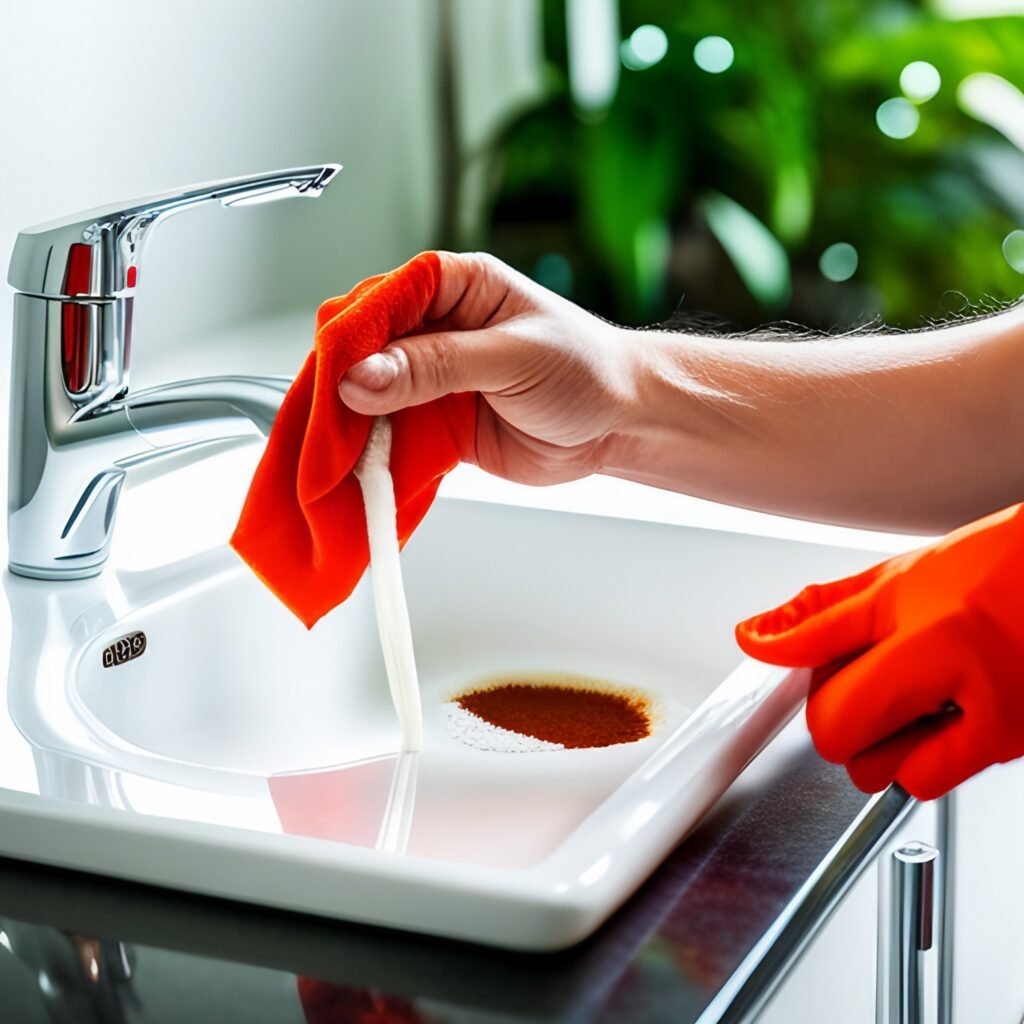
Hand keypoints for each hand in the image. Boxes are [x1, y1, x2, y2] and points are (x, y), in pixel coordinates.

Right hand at [337, 252, 637, 484]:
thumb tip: (362, 375)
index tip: (334, 377)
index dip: (351, 338)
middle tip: (325, 425)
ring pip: (368, 399)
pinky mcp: (435, 423)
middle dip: (339, 388)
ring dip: (350, 428)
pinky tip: (358, 472)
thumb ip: (437, 365)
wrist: (621, 423)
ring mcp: (431, 379)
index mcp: (453, 286)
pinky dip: (373, 456)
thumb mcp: (512, 357)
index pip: (379, 302)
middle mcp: (433, 328)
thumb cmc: (587, 369)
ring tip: (332, 456)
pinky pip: (390, 437)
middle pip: (361, 352)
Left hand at [735, 503, 1023, 799]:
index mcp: (928, 627)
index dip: (782, 667)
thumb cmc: (997, 570)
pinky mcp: (1009, 750)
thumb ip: (821, 613)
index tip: (770, 665)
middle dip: (831, 711)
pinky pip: (923, 783)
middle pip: (836, 732)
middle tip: (856, 681)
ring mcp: (992, 723)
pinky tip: (933, 720)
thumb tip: (757, 637)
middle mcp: (961, 678)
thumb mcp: (898, 578)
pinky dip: (916, 761)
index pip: (818, 660)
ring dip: (873, 743)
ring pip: (876, 771)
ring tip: (904, 697)